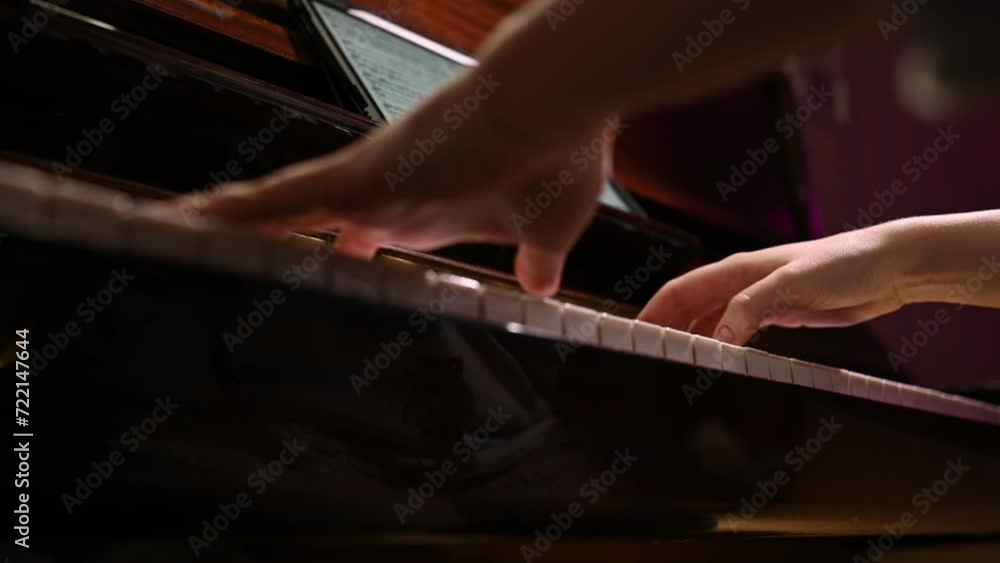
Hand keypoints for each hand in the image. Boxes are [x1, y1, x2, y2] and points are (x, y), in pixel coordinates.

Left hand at [170, 74, 617, 296]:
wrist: (554, 104)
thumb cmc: (558, 157)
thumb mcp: (549, 229)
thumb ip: (538, 258)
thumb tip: (544, 286)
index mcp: (428, 212)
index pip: (368, 233)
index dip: (344, 251)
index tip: (331, 264)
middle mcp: (389, 195)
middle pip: (309, 221)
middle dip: (270, 243)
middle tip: (226, 265)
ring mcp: (369, 183)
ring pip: (280, 210)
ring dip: (231, 228)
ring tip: (173, 240)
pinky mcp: (360, 175)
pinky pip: (282, 200)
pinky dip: (236, 215)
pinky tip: (186, 225)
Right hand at [638, 224, 913, 345]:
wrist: (886, 268)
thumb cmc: (843, 263)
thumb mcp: (795, 283)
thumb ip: (753, 307)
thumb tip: (718, 338)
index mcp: (737, 270)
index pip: (680, 291)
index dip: (653, 312)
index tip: (633, 336)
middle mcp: (740, 283)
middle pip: (689, 309)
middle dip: (665, 330)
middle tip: (646, 360)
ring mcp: (757, 300)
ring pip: (709, 322)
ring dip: (691, 341)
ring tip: (673, 367)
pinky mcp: (776, 314)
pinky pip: (736, 333)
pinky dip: (721, 347)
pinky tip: (716, 363)